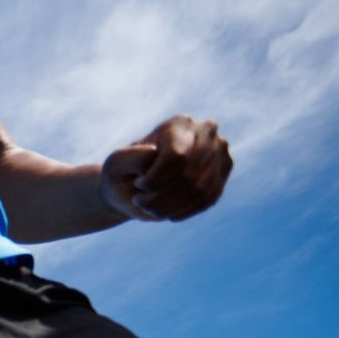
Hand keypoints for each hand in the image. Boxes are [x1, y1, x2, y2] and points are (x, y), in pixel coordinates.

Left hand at [100, 114, 230, 222]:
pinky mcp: (222, 176)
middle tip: (140, 202)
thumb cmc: (124, 172)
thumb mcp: (116, 163)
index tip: (138, 185)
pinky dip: (183, 211)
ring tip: (150, 208)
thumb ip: (130, 157)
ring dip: (170, 206)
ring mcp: (220, 154)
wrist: (134, 187)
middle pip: (188, 175)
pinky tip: (167, 213)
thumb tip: (155, 154)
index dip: (155, 179)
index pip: (176, 156)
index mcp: (180, 124)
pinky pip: (207, 200)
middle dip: (160, 197)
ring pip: (200, 190)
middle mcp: (207, 133)